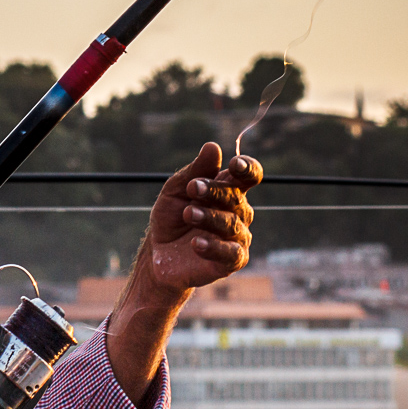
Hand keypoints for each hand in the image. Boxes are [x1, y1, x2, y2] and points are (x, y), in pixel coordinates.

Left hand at [144, 142, 261, 294]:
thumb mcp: (175, 191)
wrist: (159, 253)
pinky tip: (196, 243)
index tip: (234, 164)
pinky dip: (214, 247)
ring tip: (188, 214)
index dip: (247, 168)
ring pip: (232, 224)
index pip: (249, 175)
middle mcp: (238, 212)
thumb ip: (195, 171)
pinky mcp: (230, 261)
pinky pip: (230, 253)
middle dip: (214, 191)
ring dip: (210, 217)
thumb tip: (213, 146)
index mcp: (228, 190)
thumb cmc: (171, 217)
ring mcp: (237, 237)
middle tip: (192, 188)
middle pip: (236, 197)